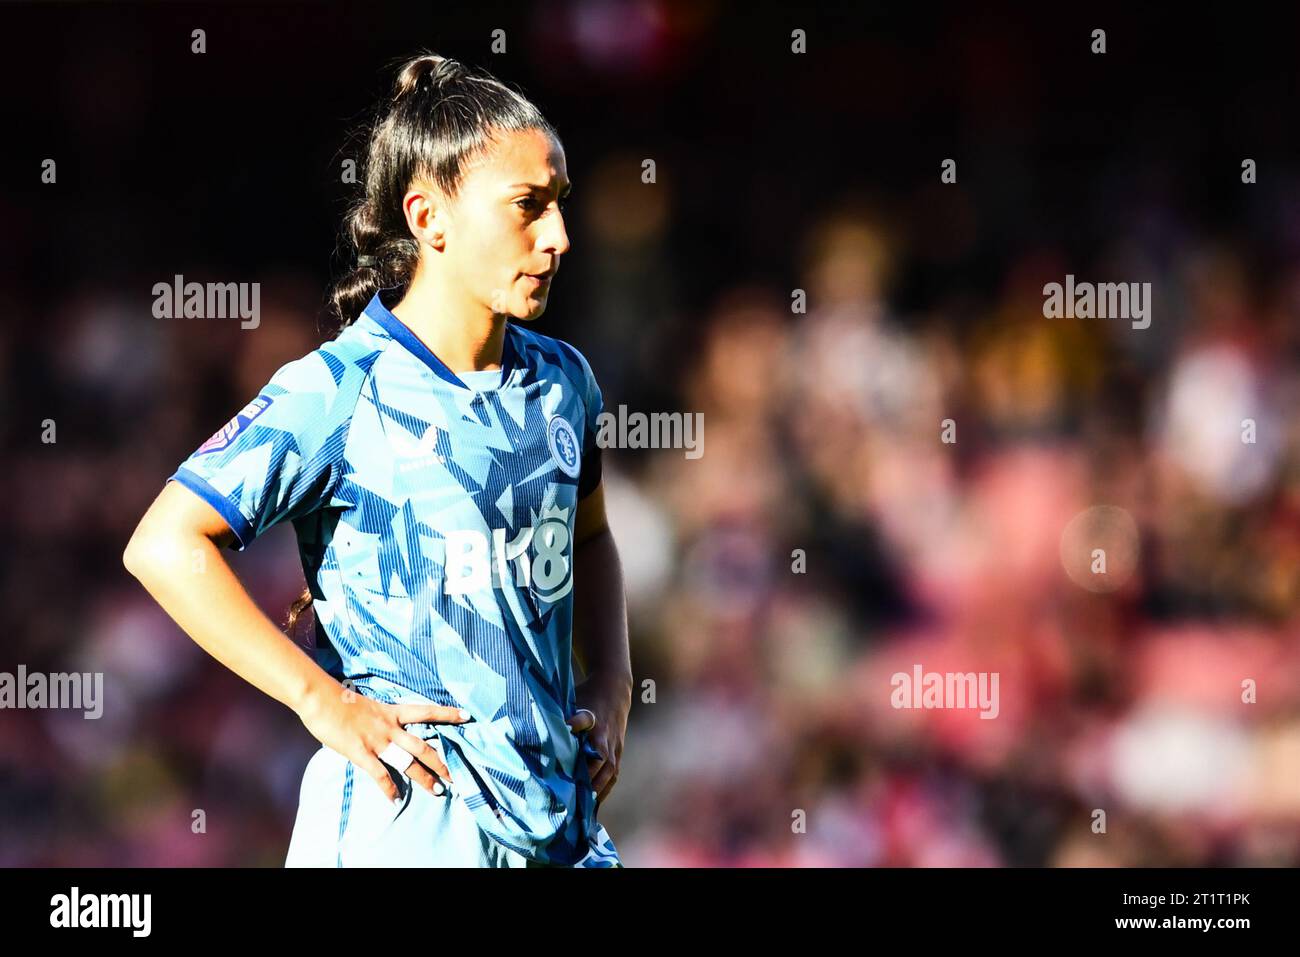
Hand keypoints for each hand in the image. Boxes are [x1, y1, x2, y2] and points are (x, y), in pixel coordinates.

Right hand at [296, 681, 471, 800]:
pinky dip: (389, 789)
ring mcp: (377, 741)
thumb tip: (382, 727)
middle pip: (424, 746)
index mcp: (393, 711)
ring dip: (424, 778)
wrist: (321, 699)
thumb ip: (379, 718)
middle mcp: (391, 727)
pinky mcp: (362, 753)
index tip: (467, 716)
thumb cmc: (340, 700)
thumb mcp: (368, 705)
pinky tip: (395, 799)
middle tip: (456, 776)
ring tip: (439, 791)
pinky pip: (380, 774)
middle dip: (441, 762)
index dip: (448, 713)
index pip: (427, 711)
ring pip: (409, 762)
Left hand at [566, 671, 631, 808]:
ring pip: (609, 774)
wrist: (614, 688)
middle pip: (601, 769)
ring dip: (597, 791)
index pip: (589, 754)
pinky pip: (613, 774)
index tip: (569, 782)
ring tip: (583, 809)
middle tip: (572, 804)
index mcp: (596, 729)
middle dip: (588, 786)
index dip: (581, 770)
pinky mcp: (618, 751)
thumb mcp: (575, 700)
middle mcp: (608, 741)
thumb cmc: (588, 694)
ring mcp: (615, 747)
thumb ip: (566, 718)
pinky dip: (604, 788)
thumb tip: (549, 730)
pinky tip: (594, 801)